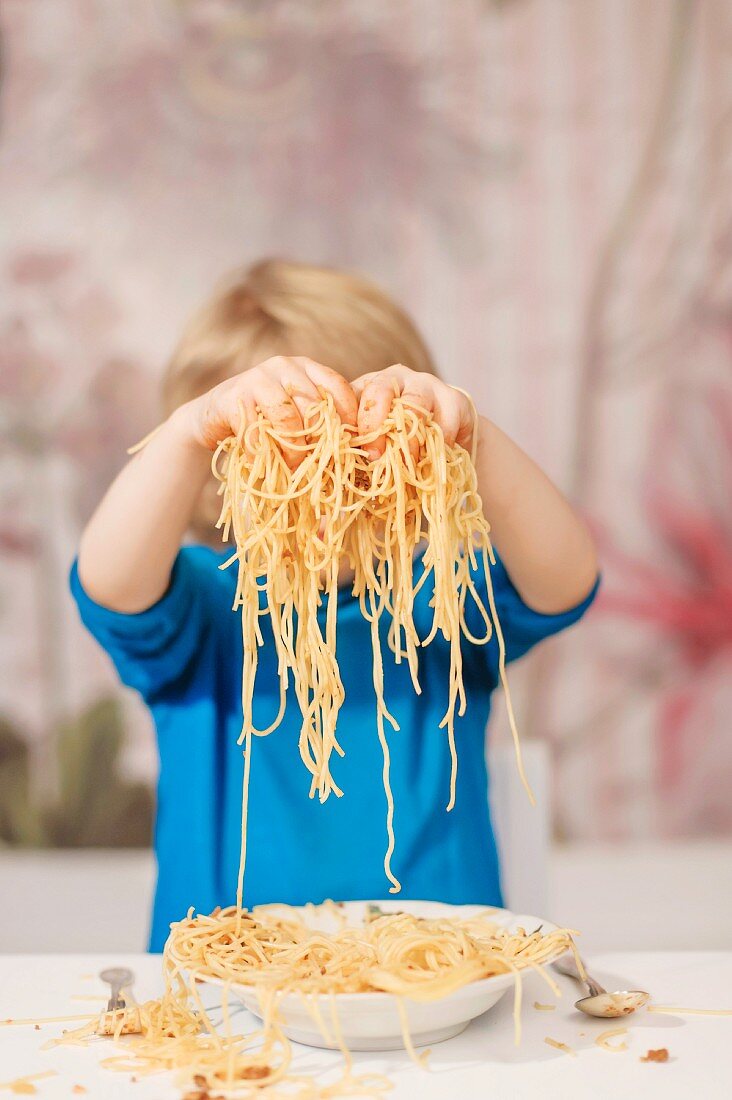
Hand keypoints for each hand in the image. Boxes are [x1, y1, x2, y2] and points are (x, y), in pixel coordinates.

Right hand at [179, 356, 357, 466]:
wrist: (211, 418)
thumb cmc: (262, 421)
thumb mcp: (295, 415)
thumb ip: (319, 420)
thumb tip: (355, 450)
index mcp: (305, 367)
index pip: (337, 386)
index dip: (348, 416)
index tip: (352, 445)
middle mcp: (283, 366)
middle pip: (314, 405)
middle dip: (319, 441)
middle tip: (319, 466)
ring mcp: (257, 377)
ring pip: (288, 417)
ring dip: (293, 449)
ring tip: (293, 468)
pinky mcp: (234, 396)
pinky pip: (257, 430)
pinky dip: (263, 452)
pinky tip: (262, 462)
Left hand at [352, 364, 474, 459]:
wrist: (448, 439)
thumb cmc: (403, 441)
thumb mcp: (377, 440)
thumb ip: (360, 445)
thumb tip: (342, 462)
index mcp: (370, 386)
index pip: (352, 394)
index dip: (353, 423)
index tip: (358, 451)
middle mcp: (396, 378)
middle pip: (380, 389)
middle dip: (375, 425)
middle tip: (376, 457)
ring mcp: (427, 384)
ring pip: (414, 405)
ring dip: (409, 441)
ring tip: (408, 466)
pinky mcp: (454, 398)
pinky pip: (444, 423)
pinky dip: (438, 447)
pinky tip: (434, 461)